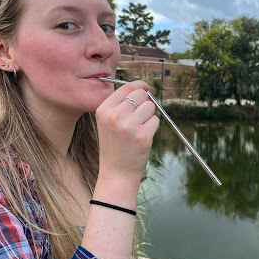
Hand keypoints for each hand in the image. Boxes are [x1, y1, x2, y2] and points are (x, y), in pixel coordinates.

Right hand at [95, 80, 159, 194]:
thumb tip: (141, 87)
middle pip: (141, 94)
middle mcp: (114, 116)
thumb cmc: (114, 146)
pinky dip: (152, 128)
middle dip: (145, 102)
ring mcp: (128, 126)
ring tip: (138, 129)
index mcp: (103, 110)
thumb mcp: (107, 122)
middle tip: (140, 116)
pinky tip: (142, 138)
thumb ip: (120, 104)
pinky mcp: (142, 136)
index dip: (139, 85)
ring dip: (149, 116)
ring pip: (150, 107)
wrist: (116, 173)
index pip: (126, 87)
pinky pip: (155, 121)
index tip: (145, 86)